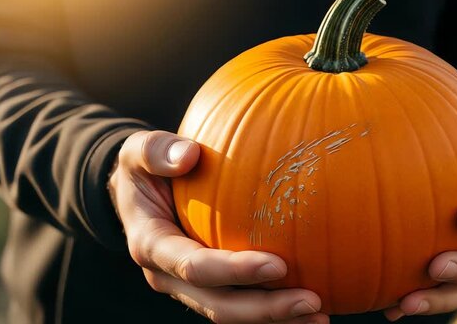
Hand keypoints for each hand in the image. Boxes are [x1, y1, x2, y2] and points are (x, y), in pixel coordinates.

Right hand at [108, 130, 327, 323]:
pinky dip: (272, 306)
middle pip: (218, 305)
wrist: (136, 192)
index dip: (235, 271)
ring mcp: (188, 285)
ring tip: (320, 316)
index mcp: (151, 245)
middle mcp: (168, 275)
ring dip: (275, 318)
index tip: (279, 265)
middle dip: (265, 310)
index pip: (195, 267)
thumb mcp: (139, 150)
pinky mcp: (207, 284)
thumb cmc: (145, 167)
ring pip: (231, 312)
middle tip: (312, 303)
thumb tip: (189, 154)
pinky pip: (240, 300)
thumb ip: (156, 151)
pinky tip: (310, 303)